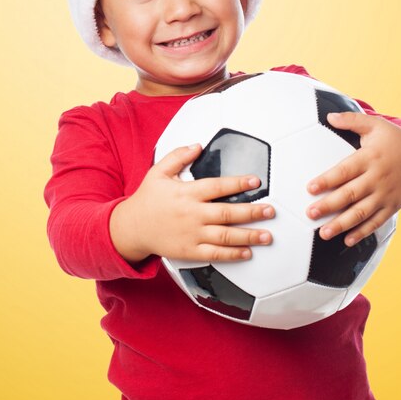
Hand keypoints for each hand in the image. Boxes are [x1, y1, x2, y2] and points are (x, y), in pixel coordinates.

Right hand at [110, 144, 274, 263]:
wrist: (130, 229)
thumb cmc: (147, 199)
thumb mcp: (158, 172)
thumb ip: (178, 156)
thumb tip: (198, 145)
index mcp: (187, 193)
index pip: (217, 187)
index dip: (237, 183)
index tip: (256, 181)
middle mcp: (192, 214)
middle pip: (226, 213)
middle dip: (251, 212)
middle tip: (270, 211)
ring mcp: (192, 234)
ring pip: (224, 236)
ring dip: (248, 236)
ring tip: (267, 235)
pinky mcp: (190, 251)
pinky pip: (214, 254)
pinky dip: (232, 254)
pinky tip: (247, 252)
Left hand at [306, 112, 400, 245]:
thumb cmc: (394, 141)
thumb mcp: (376, 125)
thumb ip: (352, 120)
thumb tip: (330, 116)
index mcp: (370, 158)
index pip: (345, 170)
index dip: (327, 180)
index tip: (310, 188)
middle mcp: (377, 178)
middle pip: (350, 194)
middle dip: (329, 205)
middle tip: (310, 213)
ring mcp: (385, 195)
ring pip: (361, 212)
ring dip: (342, 224)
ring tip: (324, 232)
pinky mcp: (392, 207)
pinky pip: (376, 222)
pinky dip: (362, 232)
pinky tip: (347, 240)